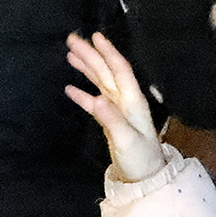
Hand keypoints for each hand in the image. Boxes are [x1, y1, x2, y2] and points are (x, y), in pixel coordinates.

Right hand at [65, 32, 171, 182]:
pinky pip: (94, 101)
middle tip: (72, 39)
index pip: (119, 70)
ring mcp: (118, 110)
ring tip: (70, 54)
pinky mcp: (110, 121)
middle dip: (91, 55)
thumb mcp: (126, 140)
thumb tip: (96, 99)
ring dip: (86, 68)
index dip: (108, 52)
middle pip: (107, 72)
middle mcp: (126, 101)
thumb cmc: (141, 159)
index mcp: (133, 101)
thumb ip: (111, 119)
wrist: (145, 179)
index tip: (95, 36)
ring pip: (100, 82)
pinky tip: (70, 87)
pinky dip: (82, 93)